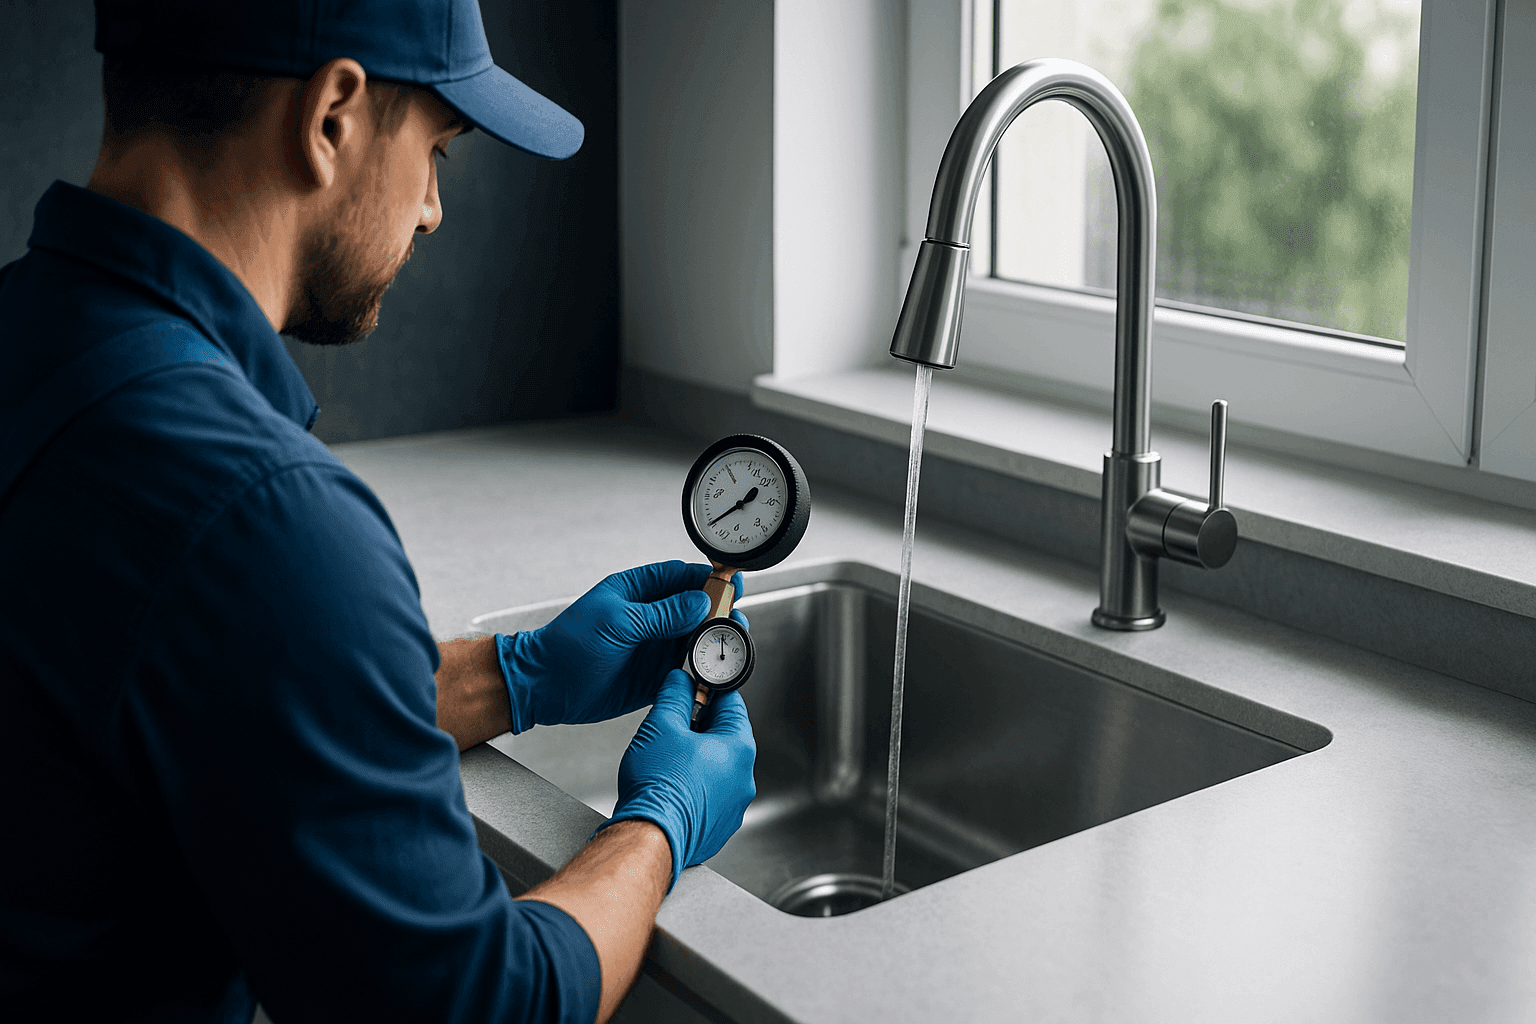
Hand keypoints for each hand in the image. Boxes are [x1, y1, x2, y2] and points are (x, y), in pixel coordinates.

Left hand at [494, 561, 744, 730]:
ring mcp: (653, 647)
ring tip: (733, 641)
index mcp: (636, 592)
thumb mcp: (617, 622)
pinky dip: (703, 669)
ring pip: (694, 639)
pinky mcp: (653, 676)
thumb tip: (698, 601)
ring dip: (714, 640)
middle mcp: (649, 618)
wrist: (545, 686)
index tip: (731, 581)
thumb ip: (661, 613)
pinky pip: (686, 669)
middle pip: (694, 608)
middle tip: (737, 616)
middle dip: (718, 610)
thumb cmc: (568, 645)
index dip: (707, 577)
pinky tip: (716, 668)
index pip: (679, 576)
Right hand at [600, 669, 755, 889]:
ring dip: (695, 759)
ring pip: (717, 769)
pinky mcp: (719, 827)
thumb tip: (680, 681)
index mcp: (739, 748)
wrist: (649, 838)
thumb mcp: (661, 725)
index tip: (690, 691)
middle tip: (671, 729)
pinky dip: (693, 788)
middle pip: (724, 737)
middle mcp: (744, 778)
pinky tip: (671, 788)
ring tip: (667, 763)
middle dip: (698, 728)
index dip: (707, 691)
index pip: (731, 703)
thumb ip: (675, 695)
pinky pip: (710, 796)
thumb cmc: (658, 787)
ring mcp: (734, 806)